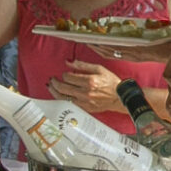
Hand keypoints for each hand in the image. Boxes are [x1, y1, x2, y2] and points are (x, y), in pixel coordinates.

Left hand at [47, 62, 163, 112]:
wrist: (120, 97)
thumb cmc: (111, 82)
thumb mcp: (99, 69)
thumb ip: (82, 65)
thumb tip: (69, 62)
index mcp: (89, 81)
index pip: (69, 77)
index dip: (64, 74)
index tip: (65, 73)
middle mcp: (85, 92)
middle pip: (63, 88)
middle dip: (55, 83)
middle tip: (52, 80)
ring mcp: (85, 102)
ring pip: (63, 98)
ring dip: (55, 92)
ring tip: (51, 87)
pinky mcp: (85, 108)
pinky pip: (69, 105)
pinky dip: (62, 100)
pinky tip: (59, 96)